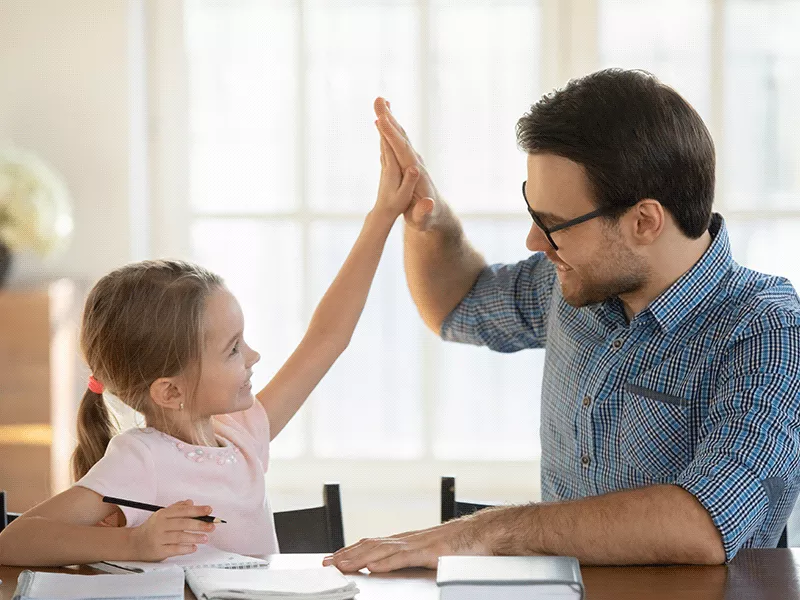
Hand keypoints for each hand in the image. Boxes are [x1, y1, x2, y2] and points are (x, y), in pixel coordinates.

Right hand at [128, 499, 215, 561]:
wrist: (134, 543)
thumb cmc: (151, 528)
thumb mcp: (162, 515)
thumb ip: (177, 508)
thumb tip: (191, 502)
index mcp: (163, 514)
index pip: (183, 511)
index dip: (197, 510)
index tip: (209, 510)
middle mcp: (160, 525)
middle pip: (183, 523)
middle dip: (200, 524)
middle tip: (211, 526)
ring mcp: (158, 538)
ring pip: (180, 537)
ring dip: (195, 537)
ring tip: (205, 538)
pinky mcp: (158, 550)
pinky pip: (174, 549)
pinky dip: (186, 548)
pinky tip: (193, 547)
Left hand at [321, 518, 489, 572]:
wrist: (487, 533)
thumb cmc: (465, 544)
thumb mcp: (433, 552)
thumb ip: (414, 559)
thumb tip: (396, 567)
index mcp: (409, 540)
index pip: (373, 544)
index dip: (352, 550)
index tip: (334, 557)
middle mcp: (409, 539)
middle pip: (371, 545)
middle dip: (347, 554)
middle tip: (326, 563)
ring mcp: (418, 543)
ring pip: (381, 550)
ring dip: (358, 558)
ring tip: (340, 565)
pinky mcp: (430, 552)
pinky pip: (403, 557)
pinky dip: (385, 562)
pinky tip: (372, 567)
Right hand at [374, 97, 440, 230]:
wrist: (436, 215)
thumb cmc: (427, 219)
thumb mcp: (424, 220)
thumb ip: (424, 213)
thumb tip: (427, 203)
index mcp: (417, 174)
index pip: (403, 151)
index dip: (391, 136)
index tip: (381, 120)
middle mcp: (415, 163)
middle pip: (401, 137)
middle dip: (390, 119)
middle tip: (378, 99)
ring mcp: (413, 161)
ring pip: (400, 136)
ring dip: (390, 119)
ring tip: (380, 102)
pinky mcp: (408, 162)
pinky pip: (398, 142)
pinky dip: (390, 129)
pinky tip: (383, 120)